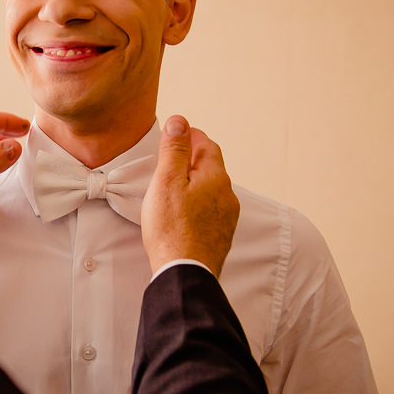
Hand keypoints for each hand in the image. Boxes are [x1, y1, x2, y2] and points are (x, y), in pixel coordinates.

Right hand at [141, 115, 238, 276]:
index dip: (191, 136)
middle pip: (212, 167)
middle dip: (194, 158)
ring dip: (197, 183)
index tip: (177, 134)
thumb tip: (180, 122)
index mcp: (215, 176)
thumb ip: (174, 150)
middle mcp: (227, 195)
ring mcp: (227, 217)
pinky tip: (183, 213)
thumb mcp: (166, 181)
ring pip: (212, 190)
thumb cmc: (172, 228)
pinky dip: (198, 204)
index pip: (207, 144)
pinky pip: (211, 210)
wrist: (185, 272)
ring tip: (175, 186)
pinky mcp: (221, 236)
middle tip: (173, 158)